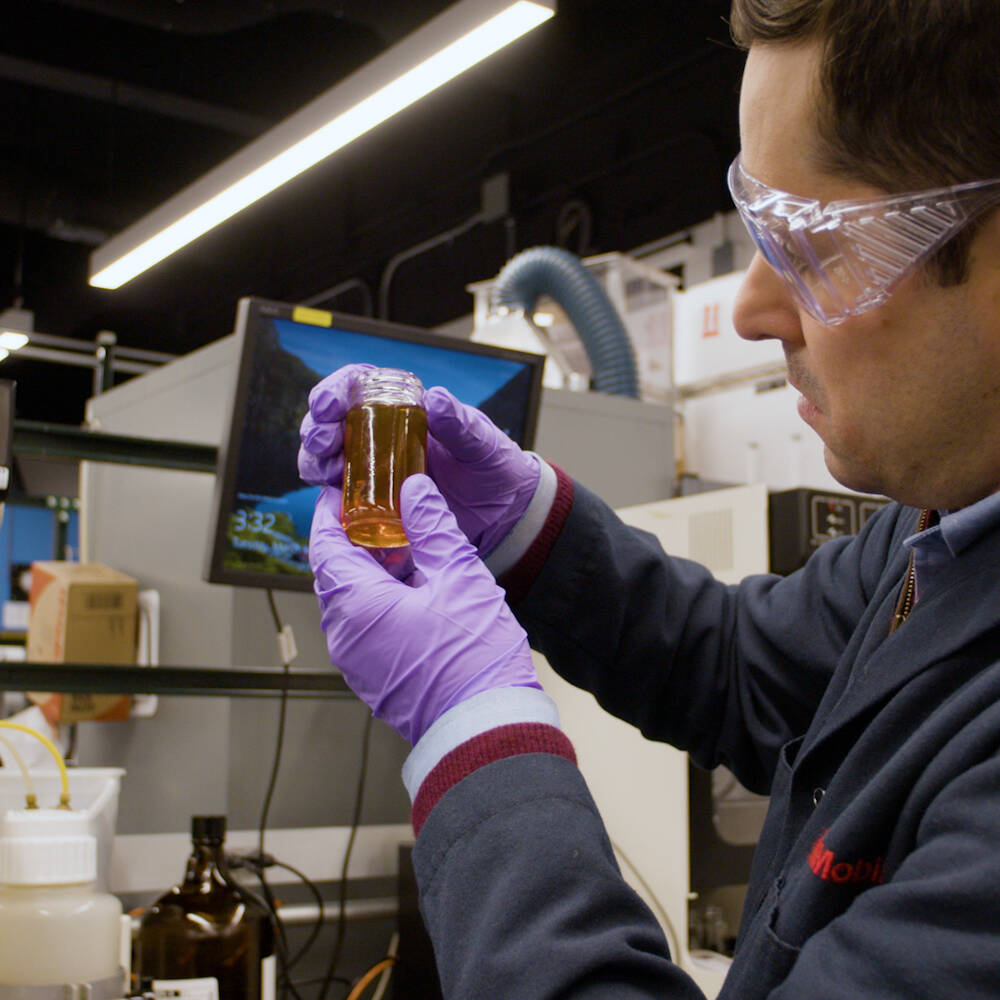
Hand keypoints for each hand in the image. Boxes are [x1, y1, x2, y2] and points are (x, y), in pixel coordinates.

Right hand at [298, 366, 539, 555]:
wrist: (502, 513)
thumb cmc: (494, 468)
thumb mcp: (483, 444)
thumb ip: (462, 423)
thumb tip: (435, 397)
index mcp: (405, 408)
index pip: (359, 386)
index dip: (335, 390)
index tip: (328, 405)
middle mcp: (382, 433)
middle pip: (331, 421)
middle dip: (315, 427)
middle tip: (321, 442)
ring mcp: (375, 467)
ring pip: (326, 456)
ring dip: (314, 460)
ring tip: (325, 473)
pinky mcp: (375, 499)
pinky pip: (340, 494)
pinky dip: (328, 495)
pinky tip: (334, 499)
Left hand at [310, 473, 539, 743]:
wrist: (485, 728)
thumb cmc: (473, 658)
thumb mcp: (459, 575)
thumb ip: (432, 527)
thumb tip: (414, 491)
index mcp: (356, 604)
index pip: (324, 544)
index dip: (331, 512)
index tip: (343, 490)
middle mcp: (344, 635)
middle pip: (335, 572)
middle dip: (356, 540)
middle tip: (383, 511)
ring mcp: (356, 661)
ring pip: (351, 602)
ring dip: (371, 573)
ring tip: (408, 548)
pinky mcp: (374, 679)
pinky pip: (364, 628)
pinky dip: (379, 603)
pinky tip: (416, 589)